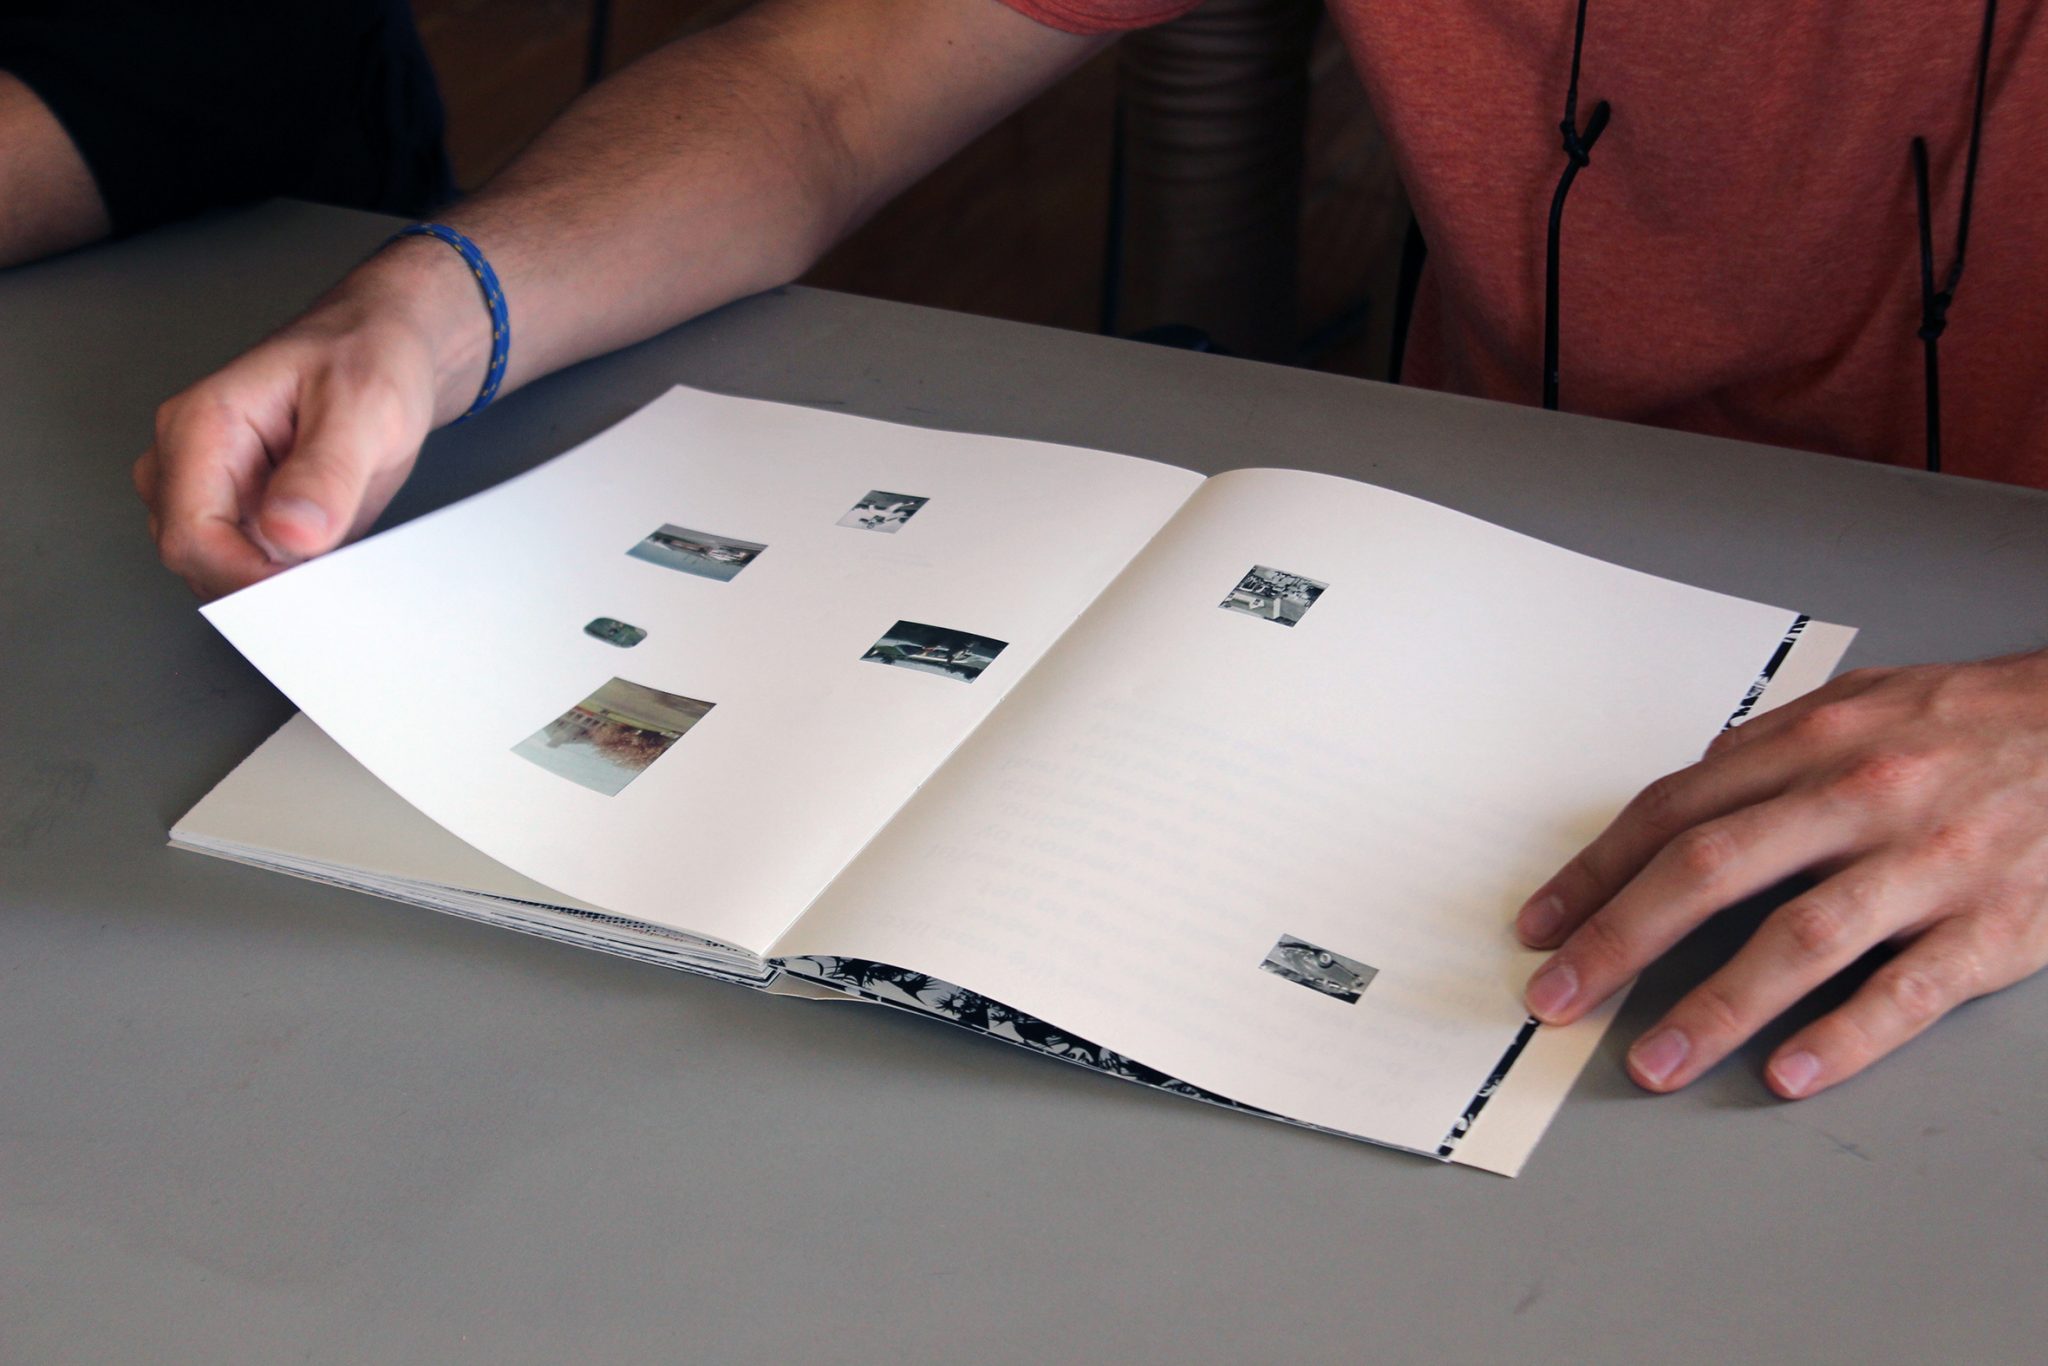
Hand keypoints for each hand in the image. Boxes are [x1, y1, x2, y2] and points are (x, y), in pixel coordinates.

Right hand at [135, 240, 485, 598]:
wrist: (387, 347)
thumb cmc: (370, 356)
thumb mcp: (364, 406)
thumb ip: (326, 472)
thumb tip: (290, 533)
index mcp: (201, 427)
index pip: (190, 536)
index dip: (246, 577)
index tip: (308, 587)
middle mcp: (190, 462)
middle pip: (197, 561)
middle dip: (263, 583)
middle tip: (338, 572)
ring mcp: (213, 491)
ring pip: (221, 572)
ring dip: (280, 582)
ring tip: (342, 549)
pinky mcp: (243, 513)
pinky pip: (254, 566)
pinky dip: (294, 576)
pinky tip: (335, 554)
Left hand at [1514, 649, 2047, 1097]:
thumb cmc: (1981, 722)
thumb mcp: (1867, 704)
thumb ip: (1773, 747)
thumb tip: (1689, 792)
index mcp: (1815, 743)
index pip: (1672, 812)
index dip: (1596, 872)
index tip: (1543, 925)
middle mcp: (1859, 798)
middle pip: (1708, 871)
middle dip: (1618, 940)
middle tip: (1558, 998)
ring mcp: (1927, 863)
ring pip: (1797, 939)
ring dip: (1712, 1008)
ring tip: (1652, 1061)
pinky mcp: (1996, 925)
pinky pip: (1907, 990)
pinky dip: (1842, 1037)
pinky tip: (1785, 1073)